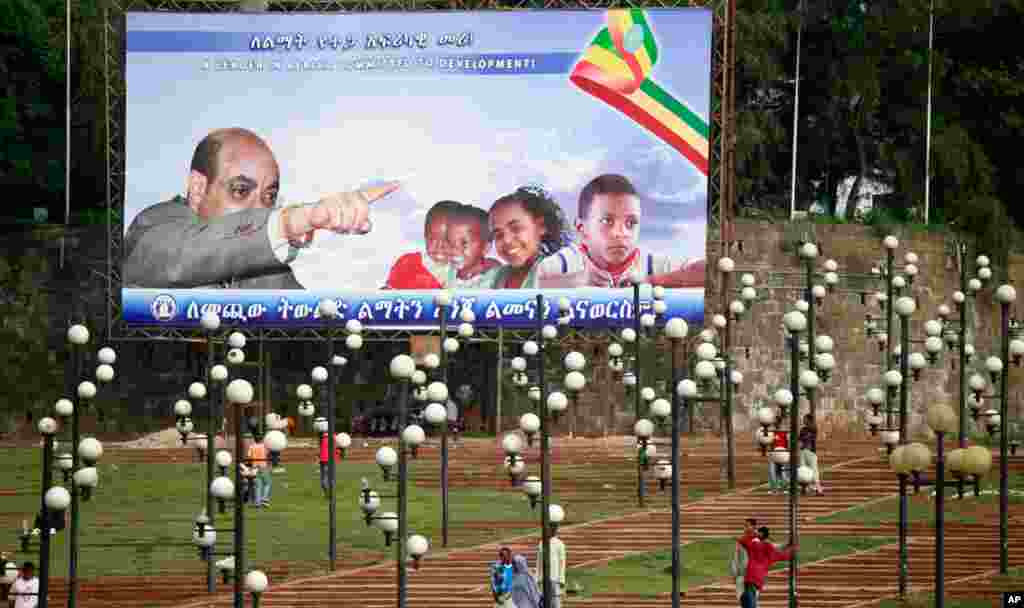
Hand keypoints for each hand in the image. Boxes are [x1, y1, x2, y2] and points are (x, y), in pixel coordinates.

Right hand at [278, 182, 399, 241]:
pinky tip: (329, 221)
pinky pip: (335, 218)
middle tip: (348, 228)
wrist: (312, 218)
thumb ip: (362, 227)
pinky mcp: (324, 204)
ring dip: (343, 227)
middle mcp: (347, 195)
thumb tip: (367, 226)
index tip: (399, 183)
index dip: (386, 188)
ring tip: (337, 225)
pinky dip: (333, 223)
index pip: (373, 192)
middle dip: (356, 223)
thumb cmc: (335, 220)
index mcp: (355, 198)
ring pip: (348, 217)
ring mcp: (336, 197)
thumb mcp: (350, 226)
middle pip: (363, 209)